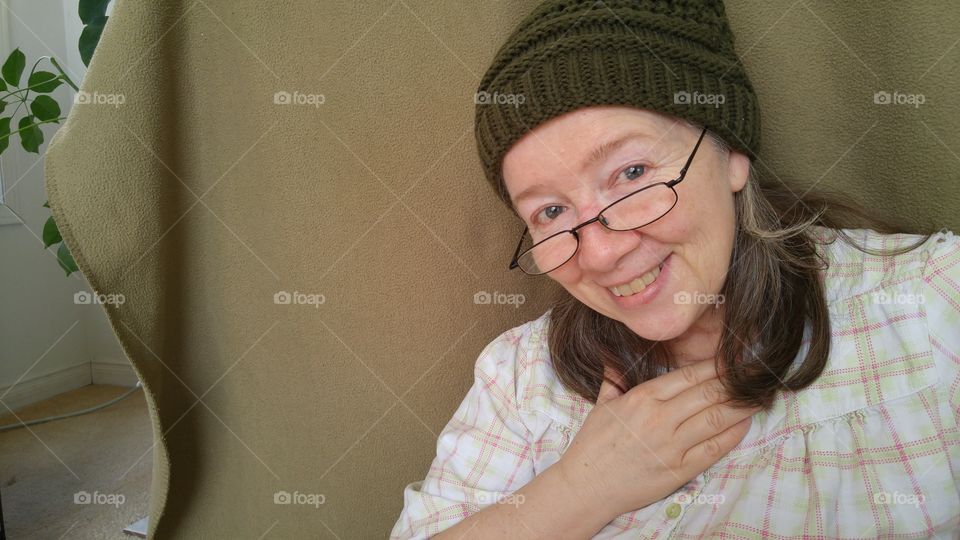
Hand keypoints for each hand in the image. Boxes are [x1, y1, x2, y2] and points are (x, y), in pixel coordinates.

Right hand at [556, 358, 759, 519]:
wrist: (586, 485)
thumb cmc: (593, 445)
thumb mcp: (601, 405)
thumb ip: (614, 378)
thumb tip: (613, 357)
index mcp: (642, 398)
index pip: (690, 375)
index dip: (717, 366)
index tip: (735, 359)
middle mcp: (660, 418)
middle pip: (709, 393)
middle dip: (736, 381)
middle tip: (756, 373)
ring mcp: (671, 445)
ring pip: (716, 418)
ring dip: (742, 405)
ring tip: (760, 395)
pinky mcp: (679, 470)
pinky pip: (713, 449)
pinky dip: (733, 434)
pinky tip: (744, 423)